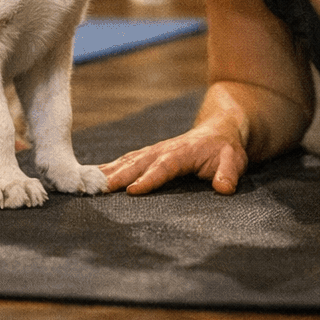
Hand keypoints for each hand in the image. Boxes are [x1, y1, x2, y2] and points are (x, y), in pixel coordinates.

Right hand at [101, 122, 248, 195]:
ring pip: (126, 161)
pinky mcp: (147, 156)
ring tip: (85, 184)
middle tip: (97, 190)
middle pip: (136, 163)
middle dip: (117, 176)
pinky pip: (124, 161)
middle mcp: (162, 151)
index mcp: (182, 153)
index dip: (148, 179)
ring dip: (106, 172)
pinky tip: (89, 177)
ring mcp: (152, 152)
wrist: (219, 129)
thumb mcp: (234, 160)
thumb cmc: (225, 149)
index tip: (132, 191)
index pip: (163, 167)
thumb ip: (228, 173)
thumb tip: (223, 187)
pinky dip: (106, 169)